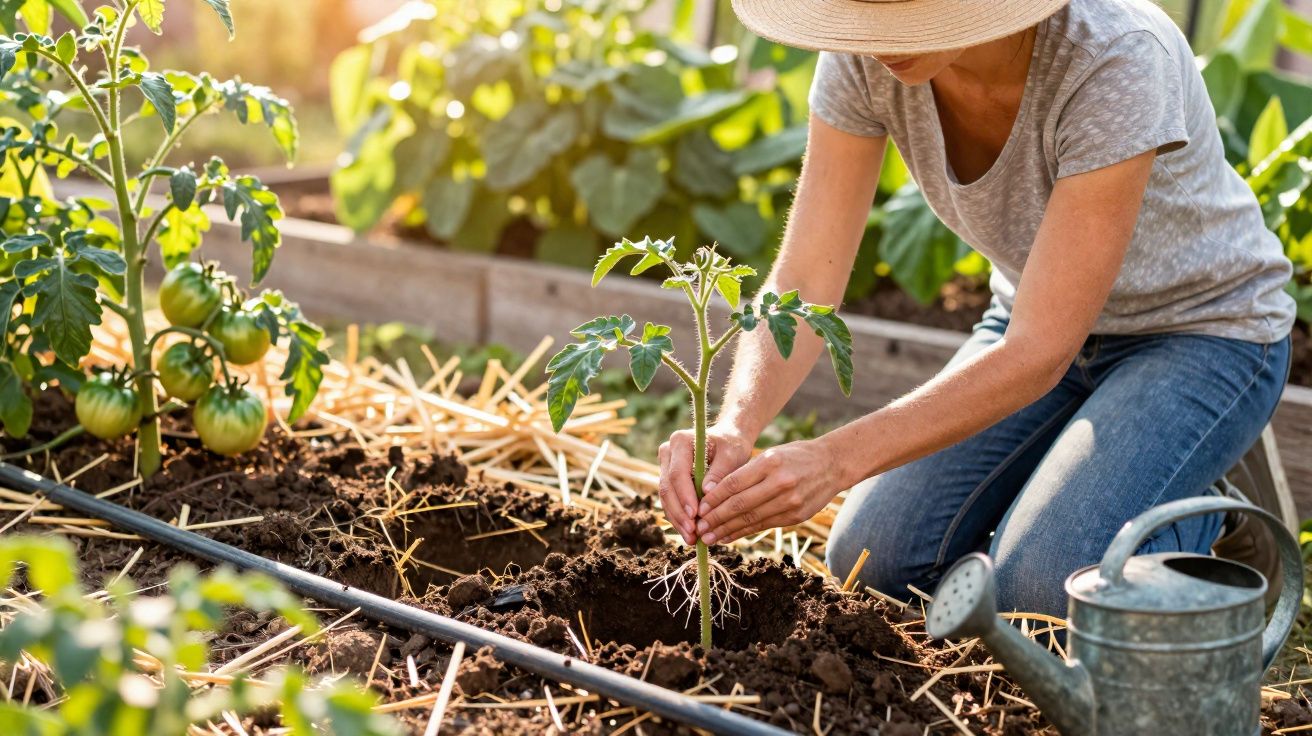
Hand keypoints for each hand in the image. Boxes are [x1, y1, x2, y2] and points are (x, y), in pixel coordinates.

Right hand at [658, 425, 752, 544]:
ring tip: (691, 538)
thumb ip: (719, 472)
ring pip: (666, 498)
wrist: (727, 440)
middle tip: (692, 533)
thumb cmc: (731, 445)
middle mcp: (667, 452)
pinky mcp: (668, 479)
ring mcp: (665, 466)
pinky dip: (679, 518)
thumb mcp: (731, 455)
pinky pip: (670, 501)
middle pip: (667, 488)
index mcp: (680, 442)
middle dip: (679, 513)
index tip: (695, 515)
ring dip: (677, 520)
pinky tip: (690, 534)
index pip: (677, 473)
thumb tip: (707, 492)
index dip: (684, 496)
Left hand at [694, 438, 841, 544]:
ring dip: (726, 530)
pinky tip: (728, 537)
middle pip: (739, 504)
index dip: (713, 498)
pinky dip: (743, 533)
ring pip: (750, 519)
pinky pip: (763, 526)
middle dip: (715, 519)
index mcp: (770, 462)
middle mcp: (780, 482)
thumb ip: (747, 472)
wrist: (832, 464)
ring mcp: (790, 502)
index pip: (734, 483)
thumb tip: (713, 493)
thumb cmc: (796, 456)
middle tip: (698, 528)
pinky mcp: (795, 516)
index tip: (698, 508)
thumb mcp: (771, 454)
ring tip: (708, 537)